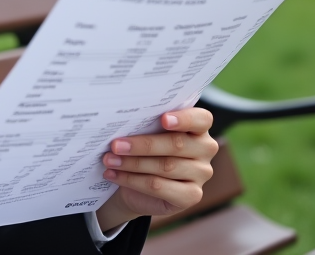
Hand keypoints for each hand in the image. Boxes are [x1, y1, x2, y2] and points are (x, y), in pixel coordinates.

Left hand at [94, 109, 217, 231]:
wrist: (138, 184)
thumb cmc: (145, 149)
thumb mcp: (147, 133)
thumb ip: (146, 125)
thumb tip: (123, 120)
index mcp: (199, 127)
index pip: (201, 119)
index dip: (184, 119)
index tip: (163, 119)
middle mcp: (205, 149)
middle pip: (176, 144)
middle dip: (142, 144)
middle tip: (115, 145)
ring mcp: (201, 173)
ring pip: (165, 166)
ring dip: (132, 163)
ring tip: (109, 160)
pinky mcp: (192, 195)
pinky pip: (159, 187)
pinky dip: (133, 180)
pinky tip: (114, 174)